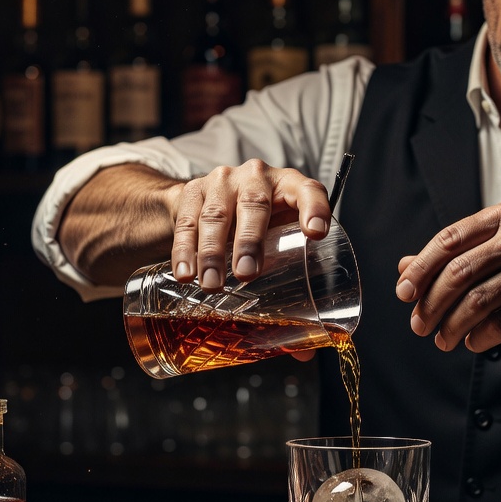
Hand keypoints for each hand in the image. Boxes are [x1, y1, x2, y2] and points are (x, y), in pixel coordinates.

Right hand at [171, 160, 331, 290]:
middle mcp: (256, 175)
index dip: (314, 209)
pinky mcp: (193, 191)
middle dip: (249, 241)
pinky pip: (187, 223)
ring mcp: (222, 181)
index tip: (316, 234)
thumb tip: (302, 326)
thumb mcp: (283, 228)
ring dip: (212, 253)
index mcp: (288, 184)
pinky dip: (184, 251)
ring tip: (212, 284)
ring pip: (215, 215)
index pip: (308, 190)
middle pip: (253, 203)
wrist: (214, 196)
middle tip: (247, 274)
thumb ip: (293, 256)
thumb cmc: (262, 219)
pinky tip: (185, 274)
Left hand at [395, 204, 500, 352]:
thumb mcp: (497, 248)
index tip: (403, 293)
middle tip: (418, 326)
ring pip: (478, 301)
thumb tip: (404, 267)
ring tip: (441, 340)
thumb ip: (453, 256)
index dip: (420, 269)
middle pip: (459, 273)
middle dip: (431, 304)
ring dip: (451, 326)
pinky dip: (480, 336)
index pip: (448, 240)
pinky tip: (471, 342)